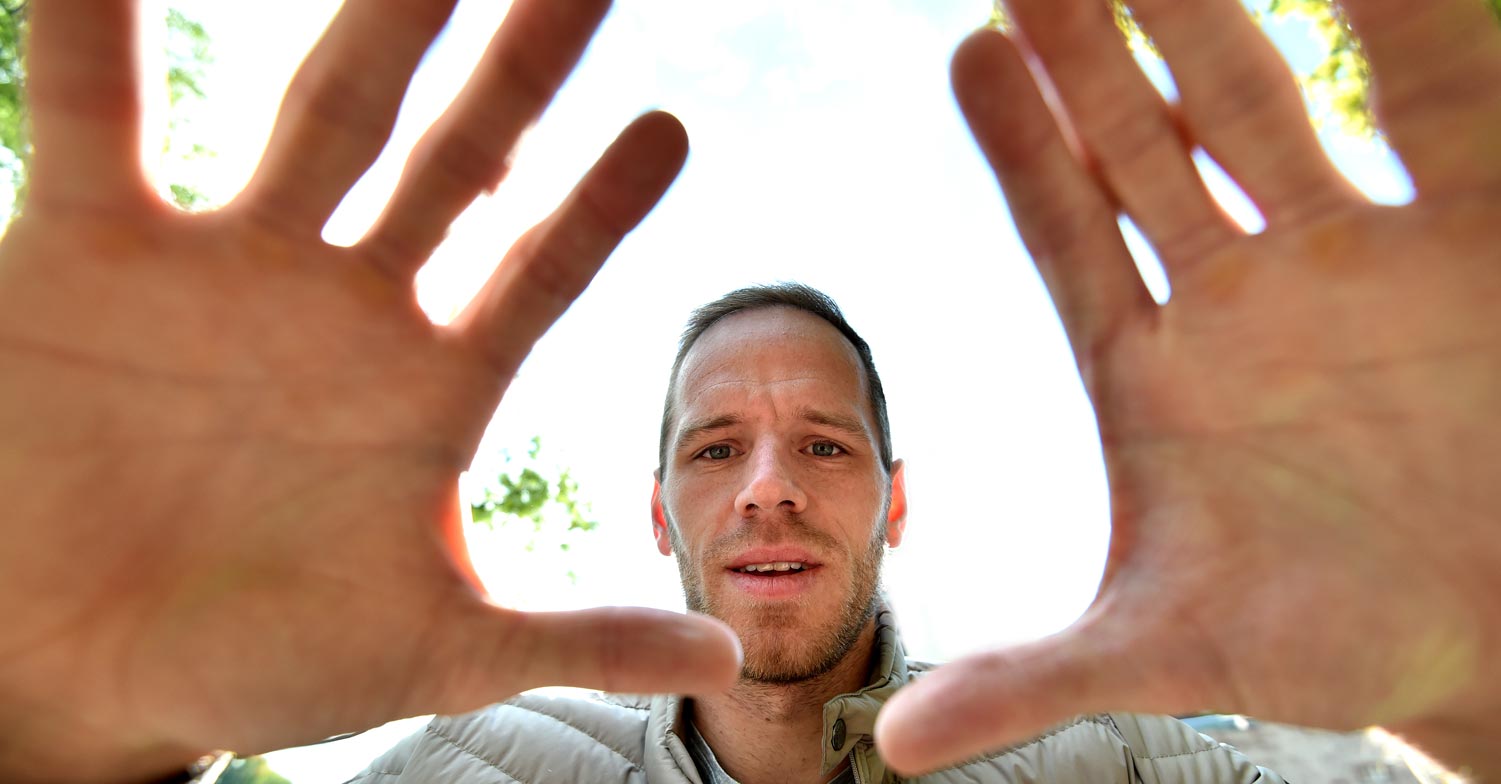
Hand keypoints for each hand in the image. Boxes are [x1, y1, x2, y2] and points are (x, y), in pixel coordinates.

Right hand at [0, 2, 738, 781]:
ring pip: (324, 114)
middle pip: (456, 160)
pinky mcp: (88, 247)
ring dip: (381, 27)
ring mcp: (225, 263)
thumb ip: (570, 640)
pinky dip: (98, 31)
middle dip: (519, 73)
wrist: (65, 674)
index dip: (601, 204)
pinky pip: (96, 111)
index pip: (539, 271)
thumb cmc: (251, 665)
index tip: (670, 126)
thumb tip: (725, 664)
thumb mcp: (428, 651)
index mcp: (427, 385)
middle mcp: (342, 302)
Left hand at [876, 0, 1500, 775]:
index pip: (1072, 231)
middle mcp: (1239, 293)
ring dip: (1205, 22)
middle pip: (1144, 144)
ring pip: (1261, 110)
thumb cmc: (1335, 641)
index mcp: (1155, 366)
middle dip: (1094, 52)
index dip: (1027, 145)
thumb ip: (1033, 682)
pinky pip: (1433, 107)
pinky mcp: (1469, 235)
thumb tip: (898, 750)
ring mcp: (1350, 254)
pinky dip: (1399, 28)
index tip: (972, 52)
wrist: (1497, 634)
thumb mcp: (1175, 653)